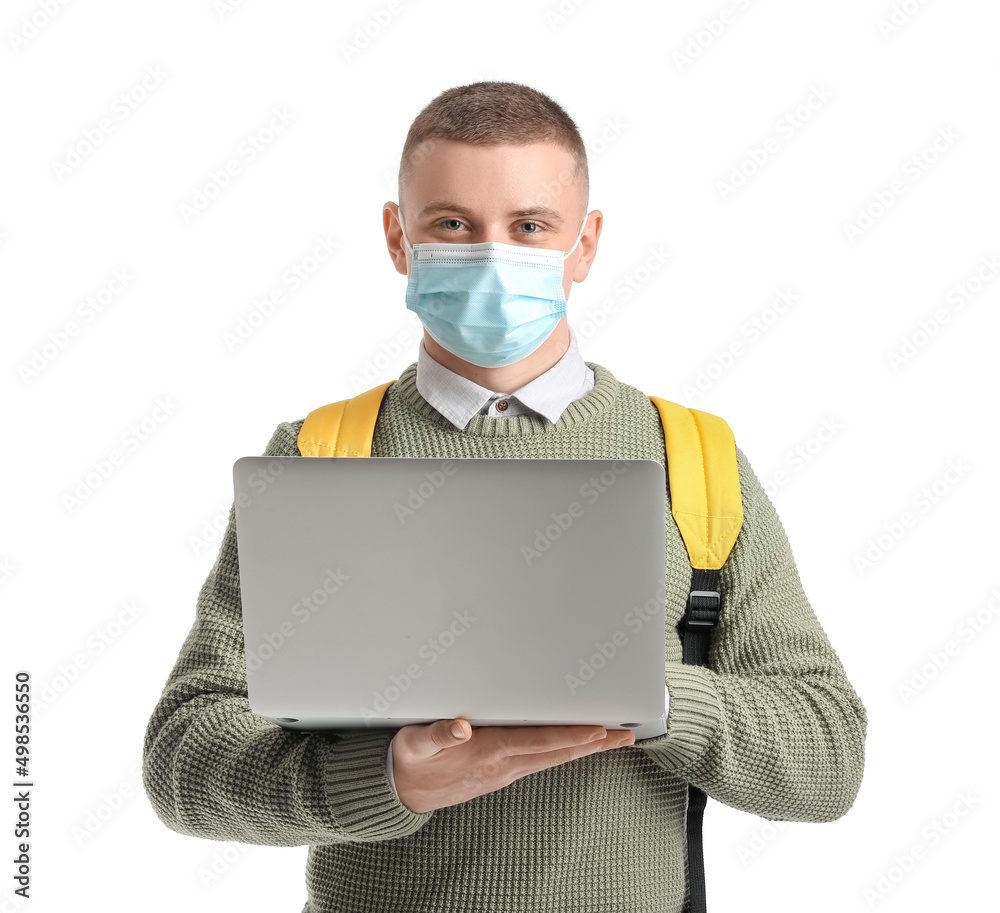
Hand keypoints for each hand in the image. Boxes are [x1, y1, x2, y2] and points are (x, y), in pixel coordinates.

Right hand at [391, 718, 634, 812]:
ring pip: (553, 758)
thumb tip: (459, 726)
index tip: (596, 730)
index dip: (568, 735)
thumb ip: (436, 733)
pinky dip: (565, 752)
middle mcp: (502, 765)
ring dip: (585, 748)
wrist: (402, 793)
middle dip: (592, 742)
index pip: (536, 742)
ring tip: (613, 738)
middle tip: (625, 734)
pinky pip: (542, 762)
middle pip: (556, 752)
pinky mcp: (501, 773)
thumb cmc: (409, 761)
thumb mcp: (414, 743)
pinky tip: (577, 747)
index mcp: (487, 752)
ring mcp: (504, 772)